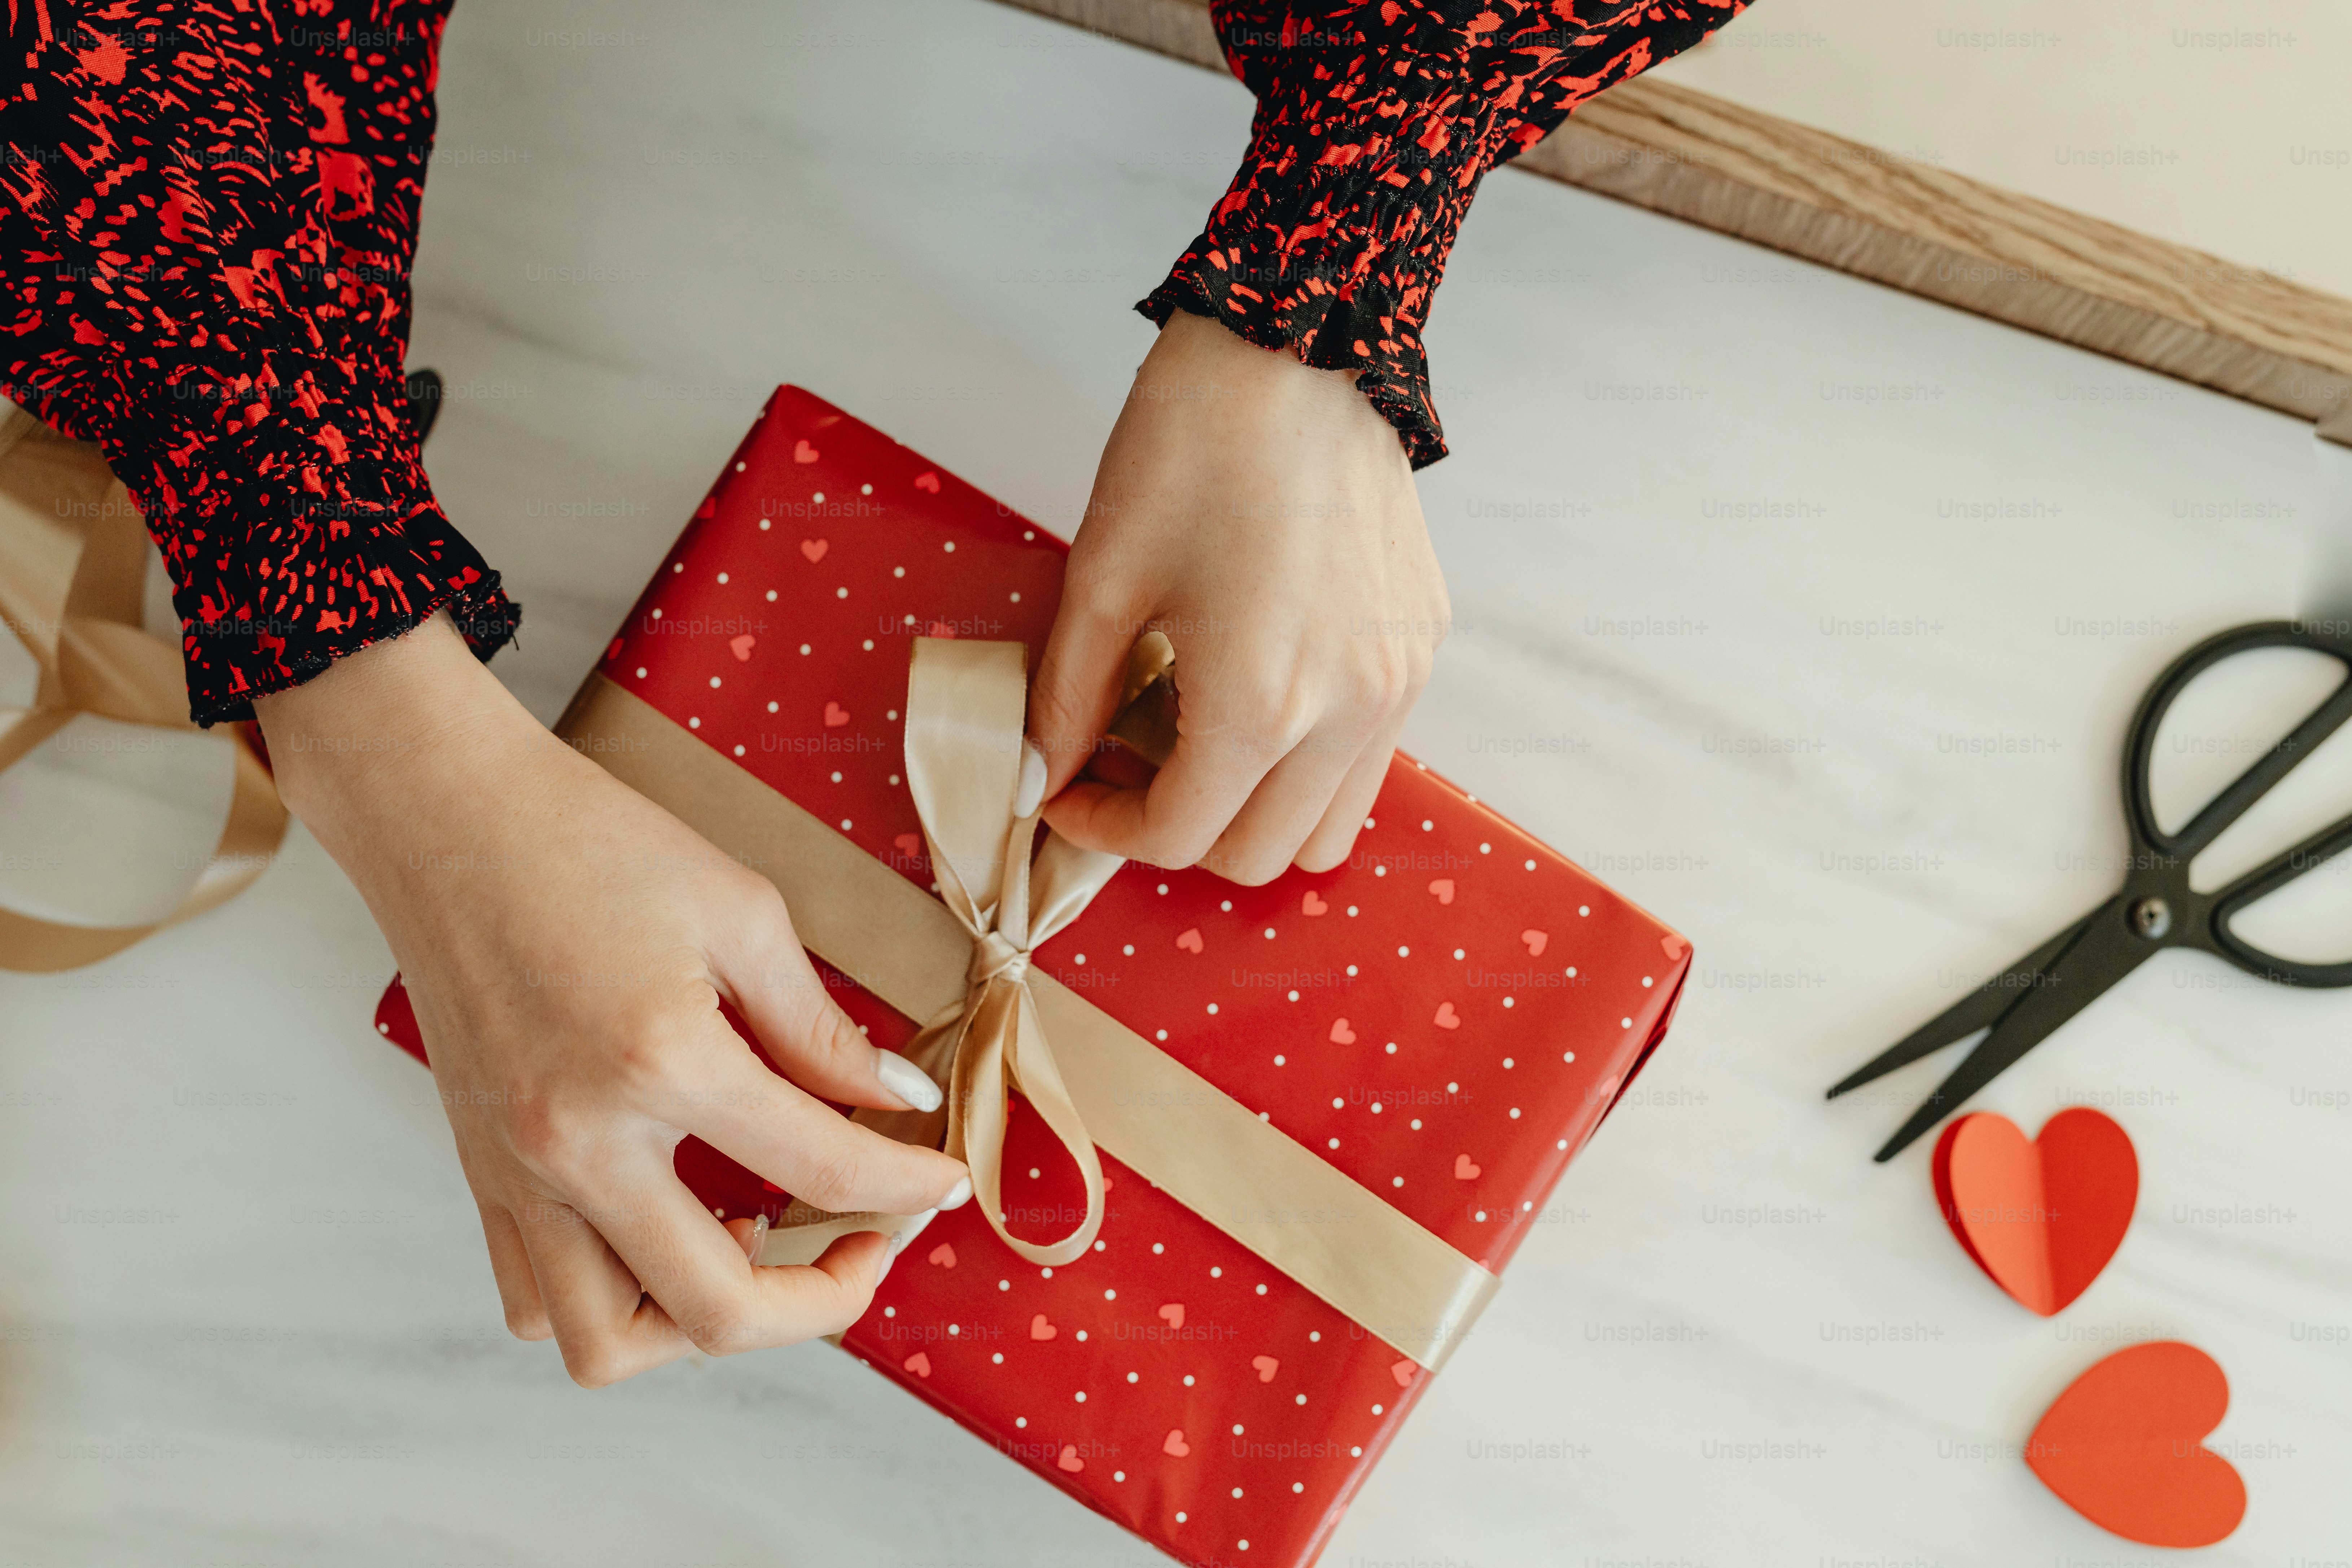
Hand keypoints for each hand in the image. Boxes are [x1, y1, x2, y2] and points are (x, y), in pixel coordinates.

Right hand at [258, 612, 968, 1386]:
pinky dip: (614, 1297)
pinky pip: (537, 1298)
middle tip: (865, 1246)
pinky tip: (667, 1228)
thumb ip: (821, 1029)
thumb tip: (896, 1102)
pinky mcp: (480, 1172)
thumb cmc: (587, 841)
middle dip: (819, 1302)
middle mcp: (577, 1143)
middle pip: (714, 1309)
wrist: (443, 815)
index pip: (822, 1169)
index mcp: (659, 1063)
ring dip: (697, 1323)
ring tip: (755, 1246)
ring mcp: (515, 1172)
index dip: (907, 1184)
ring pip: (606, 1341)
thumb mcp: (741, 913)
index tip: (942, 1179)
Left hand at [1030, 310, 1448, 881]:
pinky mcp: (1420, 649)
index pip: (1178, 837)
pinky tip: (1258, 695)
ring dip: (1251, 813)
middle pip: (1255, 856)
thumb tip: (1041, 774)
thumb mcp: (1103, 577)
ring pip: (1326, 829)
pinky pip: (1366, 759)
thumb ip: (1069, 698)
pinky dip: (1306, 765)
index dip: (1103, 824)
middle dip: (1175, 829)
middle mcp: (1345, 714)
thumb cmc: (1192, 446)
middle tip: (1124, 763)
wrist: (1300, 346)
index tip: (1064, 784)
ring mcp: (1395, 686)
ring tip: (1195, 741)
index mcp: (1260, 705)